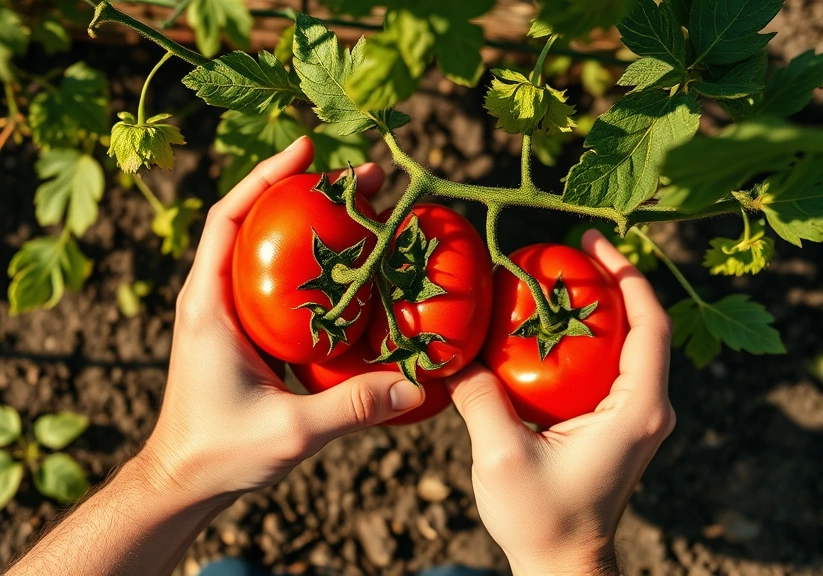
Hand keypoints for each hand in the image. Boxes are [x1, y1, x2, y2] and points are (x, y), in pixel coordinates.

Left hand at [142, 136, 424, 504]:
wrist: (183, 481)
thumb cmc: (220, 453)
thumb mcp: (289, 431)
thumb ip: (350, 408)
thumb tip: (415, 386)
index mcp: (208, 305)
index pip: (228, 218)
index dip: (264, 177)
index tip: (306, 148)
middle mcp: (211, 299)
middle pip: (253, 223)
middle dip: (303, 192)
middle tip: (362, 179)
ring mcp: (224, 315)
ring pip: (264, 252)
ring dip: (306, 225)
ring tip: (361, 209)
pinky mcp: (240, 334)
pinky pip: (274, 284)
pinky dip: (308, 266)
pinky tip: (349, 270)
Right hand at [446, 229, 675, 575]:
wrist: (562, 564)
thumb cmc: (542, 519)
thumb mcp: (503, 456)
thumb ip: (479, 397)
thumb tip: (451, 353)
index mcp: (637, 409)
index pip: (649, 325)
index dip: (627, 275)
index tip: (596, 240)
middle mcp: (646, 407)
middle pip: (641, 325)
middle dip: (610, 281)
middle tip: (567, 249)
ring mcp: (632, 416)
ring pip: (624, 345)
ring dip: (596, 308)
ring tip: (555, 276)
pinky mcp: (613, 424)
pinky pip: (605, 367)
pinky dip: (580, 339)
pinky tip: (540, 327)